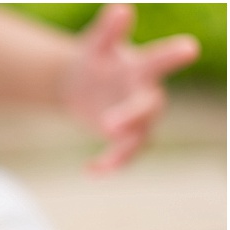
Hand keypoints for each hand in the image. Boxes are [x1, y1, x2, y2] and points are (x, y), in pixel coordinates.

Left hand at [62, 4, 198, 172]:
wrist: (82, 86)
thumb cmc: (96, 61)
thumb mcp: (96, 45)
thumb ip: (108, 30)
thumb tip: (120, 8)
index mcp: (142, 68)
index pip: (160, 60)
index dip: (174, 54)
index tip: (189, 47)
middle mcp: (147, 95)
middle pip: (147, 107)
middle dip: (131, 115)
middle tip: (107, 125)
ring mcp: (139, 120)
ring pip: (139, 139)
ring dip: (123, 151)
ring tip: (104, 163)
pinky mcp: (125, 139)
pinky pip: (123, 156)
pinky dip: (109, 165)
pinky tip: (90, 170)